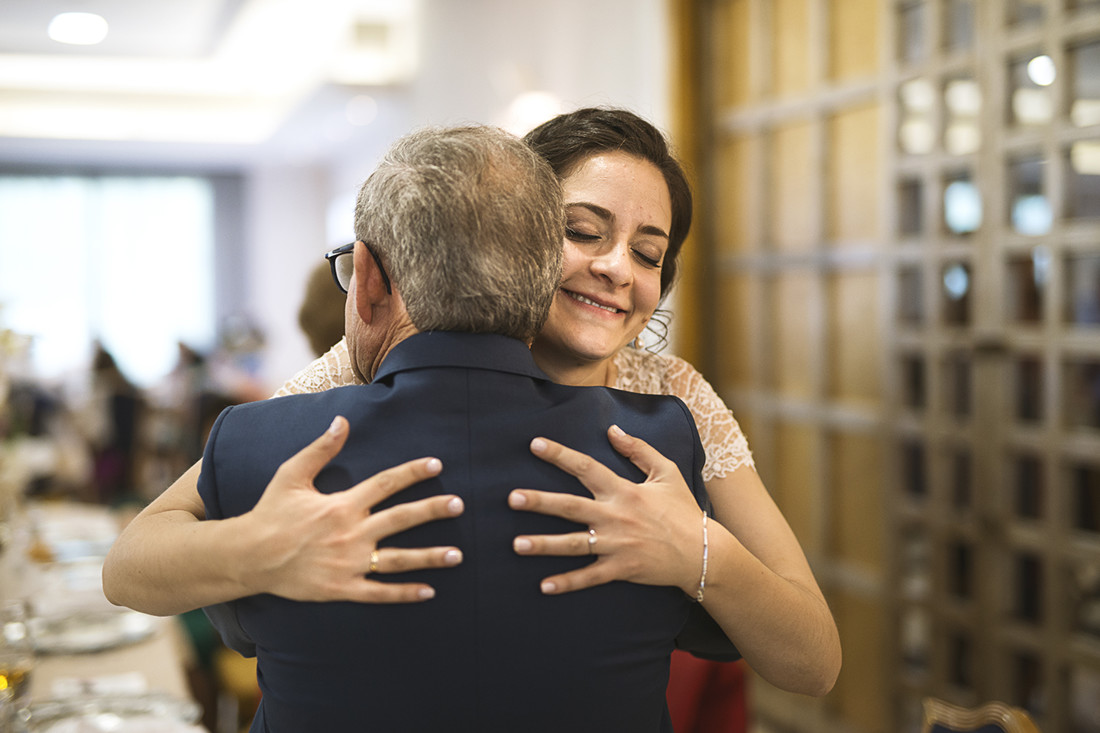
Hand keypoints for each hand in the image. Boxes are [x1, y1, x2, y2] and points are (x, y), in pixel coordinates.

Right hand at [243, 416, 463, 602]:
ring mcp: (348, 563)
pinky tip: (430, 590)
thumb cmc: (270, 513)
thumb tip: (342, 421)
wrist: (249, 556)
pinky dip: (405, 593)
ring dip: (429, 556)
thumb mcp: (292, 475)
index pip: (386, 483)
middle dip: (432, 510)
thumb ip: (320, 449)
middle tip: (460, 505)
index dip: (413, 472)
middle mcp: (351, 533)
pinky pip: (379, 592)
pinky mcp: (342, 588)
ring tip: (457, 554)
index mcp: (342, 504)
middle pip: (401, 519)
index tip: (437, 464)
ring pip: (398, 560)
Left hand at [509, 425, 703, 595]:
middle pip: (571, 507)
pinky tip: (544, 585)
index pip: (586, 467)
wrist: (702, 552)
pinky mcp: (621, 569)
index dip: (560, 455)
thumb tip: (612, 430)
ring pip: (574, 543)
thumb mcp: (666, 472)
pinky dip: (568, 582)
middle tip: (511, 498)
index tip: (535, 444)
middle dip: (540, 502)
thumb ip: (638, 449)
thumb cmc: (683, 510)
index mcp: (623, 490)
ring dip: (544, 545)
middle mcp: (615, 516)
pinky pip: (590, 576)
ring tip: (516, 544)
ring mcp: (617, 544)